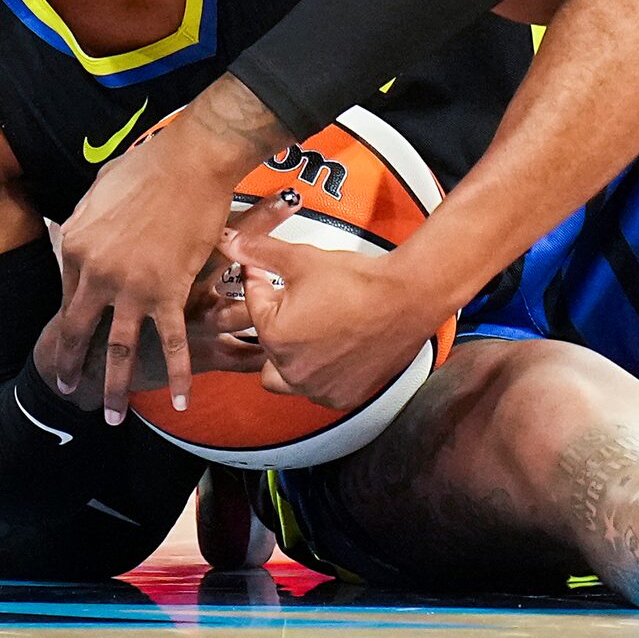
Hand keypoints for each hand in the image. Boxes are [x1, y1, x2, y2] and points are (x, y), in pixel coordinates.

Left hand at [39, 75, 279, 423]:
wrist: (193, 160)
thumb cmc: (151, 165)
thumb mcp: (100, 189)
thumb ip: (88, 219)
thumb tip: (83, 231)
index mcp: (77, 246)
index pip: (68, 294)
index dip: (70, 321)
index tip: (70, 339)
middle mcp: (98, 273)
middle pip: (77, 331)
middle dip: (69, 365)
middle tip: (66, 388)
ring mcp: (133, 287)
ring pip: (118, 348)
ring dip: (113, 386)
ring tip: (110, 415)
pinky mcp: (170, 292)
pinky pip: (172, 342)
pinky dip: (176, 373)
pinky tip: (179, 399)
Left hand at [224, 224, 452, 412]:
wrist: (408, 298)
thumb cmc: (359, 281)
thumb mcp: (303, 259)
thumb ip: (261, 252)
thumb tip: (230, 241)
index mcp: (274, 335)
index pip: (253, 306)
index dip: (264, 283)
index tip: (278, 274)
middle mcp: (291, 370)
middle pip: (266, 346)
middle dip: (275, 326)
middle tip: (298, 304)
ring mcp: (318, 387)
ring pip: (287, 377)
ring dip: (292, 358)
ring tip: (314, 331)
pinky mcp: (343, 397)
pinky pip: (318, 390)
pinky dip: (322, 375)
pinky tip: (336, 350)